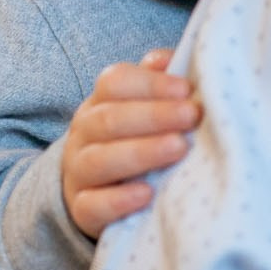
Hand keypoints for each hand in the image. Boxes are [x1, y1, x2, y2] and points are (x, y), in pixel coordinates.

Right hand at [61, 50, 200, 237]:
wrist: (96, 193)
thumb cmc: (132, 142)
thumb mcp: (141, 109)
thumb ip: (156, 82)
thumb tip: (170, 59)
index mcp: (98, 103)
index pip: (113, 83)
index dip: (150, 83)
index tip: (186, 89)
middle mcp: (83, 134)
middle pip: (109, 119)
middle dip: (153, 115)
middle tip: (192, 116)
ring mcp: (78, 173)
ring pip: (100, 160)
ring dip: (141, 152)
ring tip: (178, 148)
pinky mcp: (81, 210)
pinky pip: (93, 205)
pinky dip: (118, 200)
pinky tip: (147, 194)